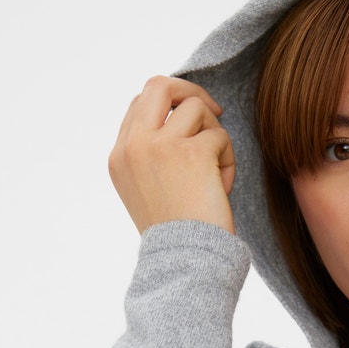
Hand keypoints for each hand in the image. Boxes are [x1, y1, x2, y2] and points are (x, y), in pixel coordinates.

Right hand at [108, 76, 235, 234]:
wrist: (184, 261)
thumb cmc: (175, 234)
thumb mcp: (146, 190)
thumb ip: (151, 154)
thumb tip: (180, 117)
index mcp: (119, 156)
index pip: (141, 104)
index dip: (170, 106)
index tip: (192, 121)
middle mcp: (134, 146)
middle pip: (159, 85)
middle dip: (191, 91)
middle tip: (215, 111)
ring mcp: (160, 146)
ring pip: (197, 109)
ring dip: (215, 137)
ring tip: (217, 173)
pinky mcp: (192, 153)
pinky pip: (220, 136)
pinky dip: (229, 161)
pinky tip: (223, 188)